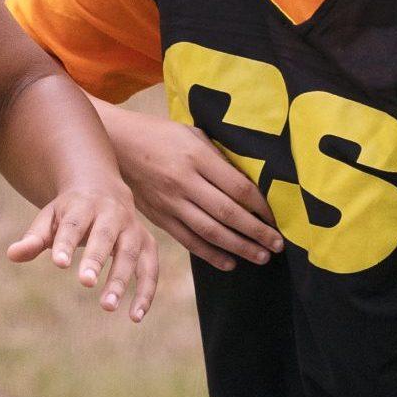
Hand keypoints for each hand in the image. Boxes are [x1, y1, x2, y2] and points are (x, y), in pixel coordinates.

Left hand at [4, 180, 159, 321]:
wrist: (104, 189)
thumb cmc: (69, 211)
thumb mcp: (49, 218)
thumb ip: (34, 238)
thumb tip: (12, 254)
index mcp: (83, 205)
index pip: (74, 225)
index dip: (66, 243)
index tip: (58, 264)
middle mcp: (112, 214)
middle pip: (105, 236)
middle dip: (96, 259)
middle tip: (84, 283)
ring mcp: (133, 228)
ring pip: (130, 254)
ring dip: (121, 280)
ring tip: (107, 306)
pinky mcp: (147, 244)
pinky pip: (151, 269)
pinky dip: (146, 292)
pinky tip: (135, 316)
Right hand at [108, 108, 284, 271]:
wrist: (118, 143)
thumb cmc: (161, 134)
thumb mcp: (193, 134)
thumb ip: (219, 157)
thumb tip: (250, 182)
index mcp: (196, 156)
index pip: (237, 187)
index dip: (261, 206)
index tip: (276, 217)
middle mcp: (184, 181)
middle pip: (227, 213)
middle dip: (256, 232)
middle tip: (277, 245)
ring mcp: (170, 201)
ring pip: (210, 231)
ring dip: (239, 247)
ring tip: (261, 256)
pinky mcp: (159, 216)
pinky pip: (188, 240)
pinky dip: (210, 255)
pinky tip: (229, 262)